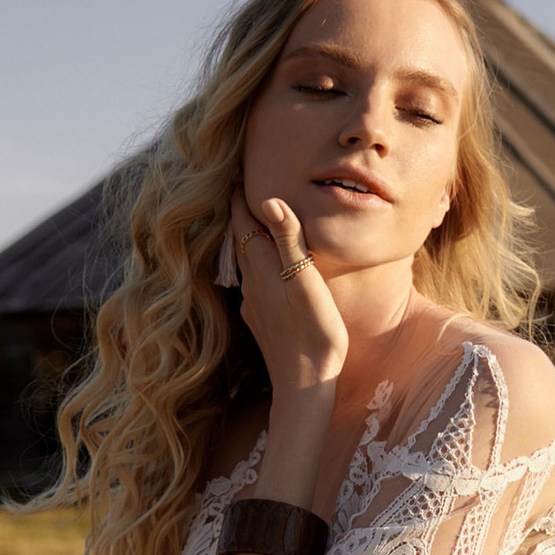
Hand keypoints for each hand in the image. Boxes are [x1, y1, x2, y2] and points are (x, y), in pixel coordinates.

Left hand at [230, 193, 349, 398]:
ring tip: (258, 222)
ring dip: (250, 239)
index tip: (240, 170)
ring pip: (246, 261)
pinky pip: (254, 282)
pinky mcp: (259, 321)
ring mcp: (253, 303)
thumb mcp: (306, 282)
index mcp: (263, 267)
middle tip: (244, 187)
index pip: (244, 220)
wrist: (304, 384)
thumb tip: (269, 200)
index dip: (242, 194)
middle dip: (243, 212)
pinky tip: (269, 270)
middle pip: (241, 238)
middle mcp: (251, 282)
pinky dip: (258, 265)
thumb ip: (288, 241)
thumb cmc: (315, 333)